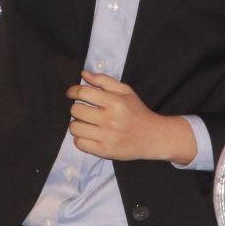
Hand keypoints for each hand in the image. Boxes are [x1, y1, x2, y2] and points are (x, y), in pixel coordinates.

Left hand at [65, 71, 196, 163]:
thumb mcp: (125, 91)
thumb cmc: (137, 111)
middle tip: (85, 110)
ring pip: (75, 128)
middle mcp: (110, 120)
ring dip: (77, 124)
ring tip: (86, 123)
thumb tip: (84, 74)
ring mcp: (107, 137)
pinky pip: (79, 143)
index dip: (73, 91)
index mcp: (115, 102)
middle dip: (77, 108)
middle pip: (76, 110)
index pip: (83, 93)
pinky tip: (89, 134)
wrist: (153, 137)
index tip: (71, 93)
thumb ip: (103, 80)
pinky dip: (80, 138)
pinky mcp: (104, 151)